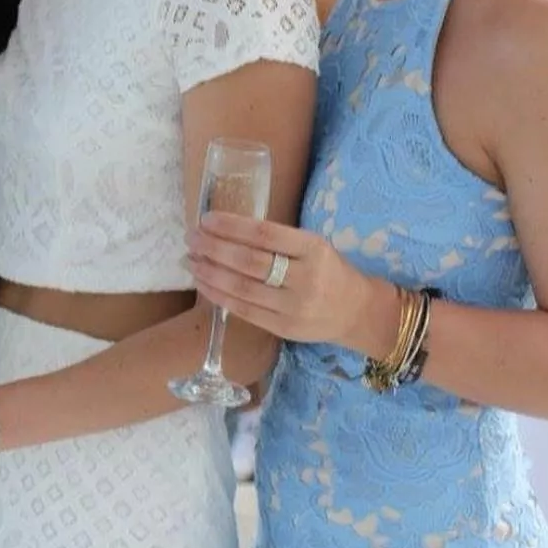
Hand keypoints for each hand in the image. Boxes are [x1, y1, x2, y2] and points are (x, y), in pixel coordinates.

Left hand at [187, 211, 372, 347]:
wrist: (356, 311)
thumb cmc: (328, 270)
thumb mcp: (313, 246)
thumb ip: (277, 240)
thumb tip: (224, 229)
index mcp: (313, 248)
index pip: (265, 235)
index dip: (231, 226)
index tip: (206, 219)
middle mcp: (305, 278)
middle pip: (249, 262)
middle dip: (214, 248)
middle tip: (191, 238)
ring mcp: (294, 307)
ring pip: (242, 288)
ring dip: (210, 273)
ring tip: (191, 260)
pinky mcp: (284, 328)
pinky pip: (244, 310)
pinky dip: (219, 296)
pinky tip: (203, 284)